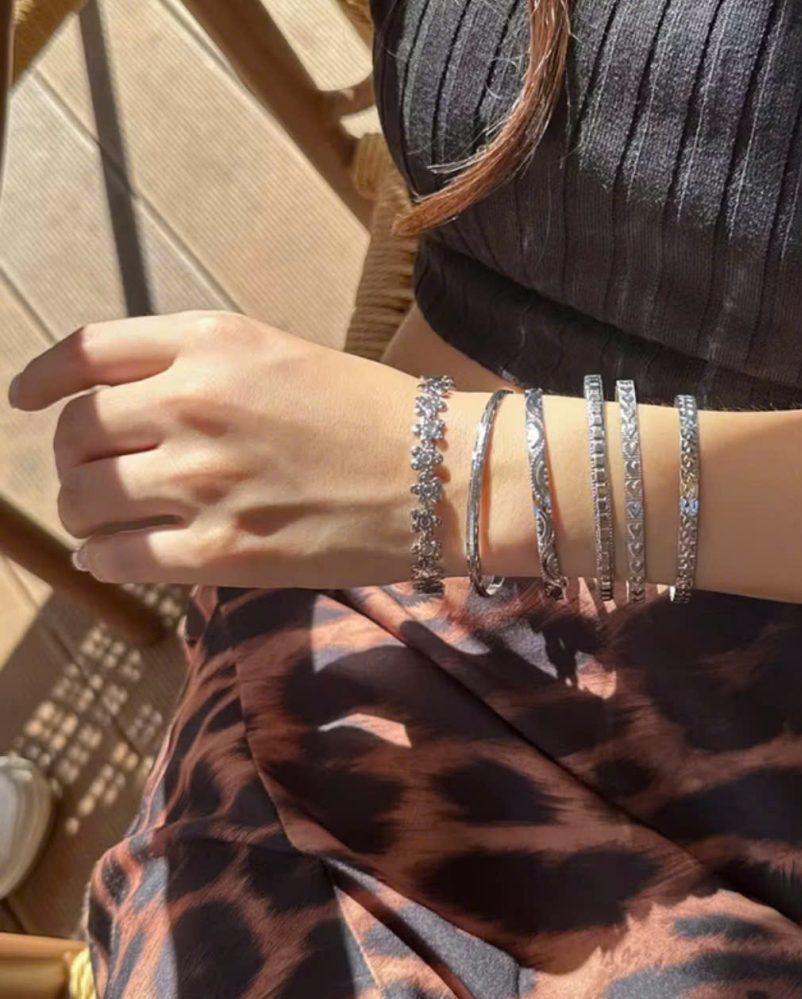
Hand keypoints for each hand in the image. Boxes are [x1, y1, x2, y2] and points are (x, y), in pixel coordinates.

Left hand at [7, 312, 424, 587]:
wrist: (443, 476)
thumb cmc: (375, 415)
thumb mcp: (282, 359)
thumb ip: (201, 370)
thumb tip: (124, 411)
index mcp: (212, 341)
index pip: (88, 352)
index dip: (44, 377)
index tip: (27, 398)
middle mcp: (194, 403)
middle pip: (75, 432)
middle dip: (72, 456)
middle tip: (90, 474)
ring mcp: (202, 481)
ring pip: (85, 499)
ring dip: (84, 510)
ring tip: (103, 519)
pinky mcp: (221, 551)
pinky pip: (118, 557)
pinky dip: (103, 557)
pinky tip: (114, 556)